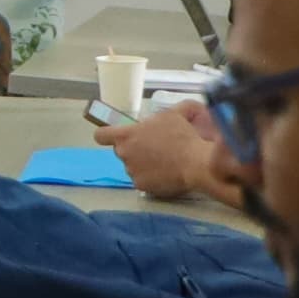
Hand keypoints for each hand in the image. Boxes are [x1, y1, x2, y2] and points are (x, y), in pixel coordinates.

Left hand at [98, 103, 230, 203]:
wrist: (197, 163)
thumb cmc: (184, 136)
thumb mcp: (177, 114)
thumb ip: (167, 111)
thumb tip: (173, 112)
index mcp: (126, 135)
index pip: (101, 135)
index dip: (107, 135)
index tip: (116, 136)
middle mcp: (123, 154)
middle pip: (121, 150)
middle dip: (134, 148)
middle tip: (154, 147)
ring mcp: (131, 171)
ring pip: (133, 165)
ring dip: (144, 163)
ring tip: (165, 160)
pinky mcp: (141, 186)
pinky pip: (143, 179)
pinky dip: (152, 177)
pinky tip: (167, 172)